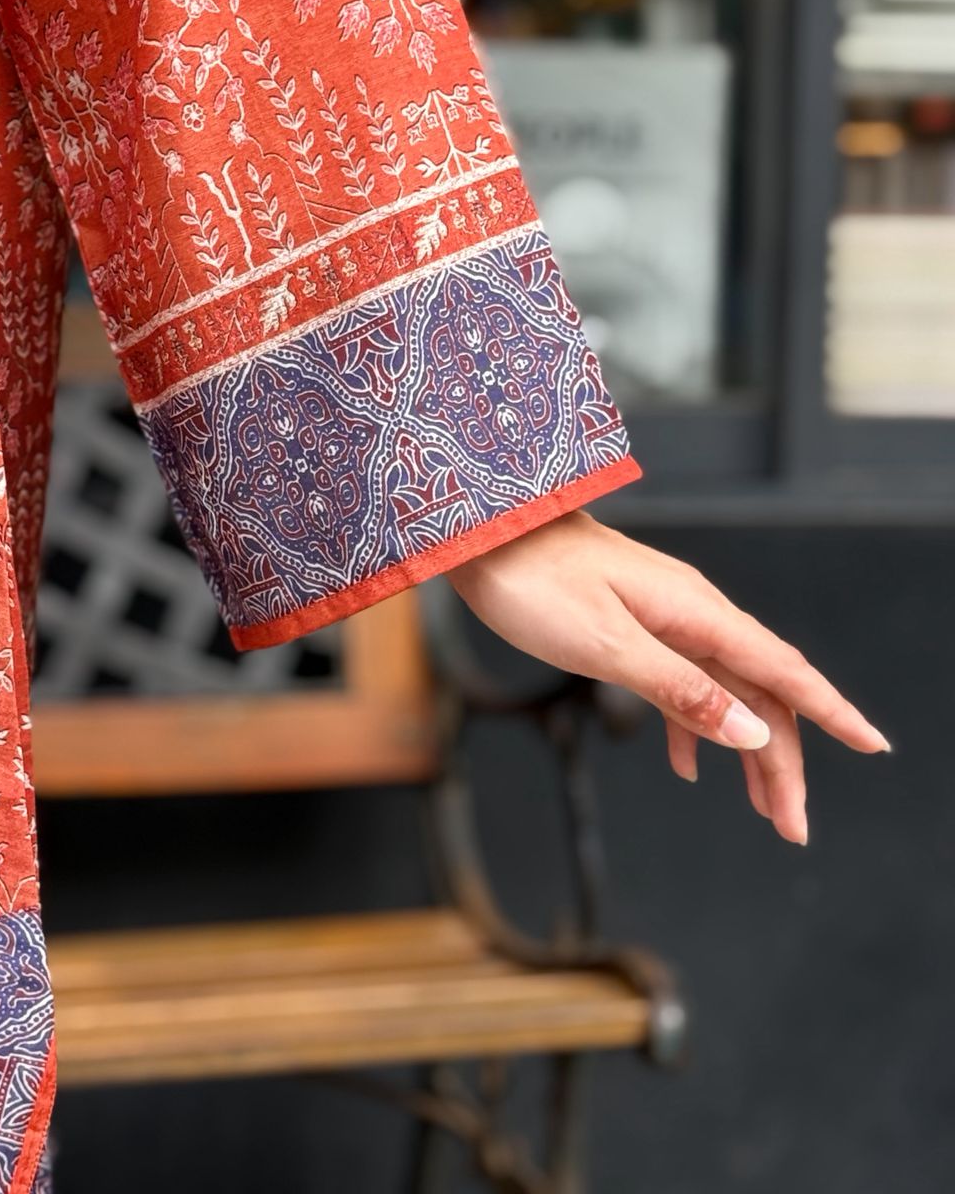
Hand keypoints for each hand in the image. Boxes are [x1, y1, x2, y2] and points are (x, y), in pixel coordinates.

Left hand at [444, 510, 889, 845]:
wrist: (485, 533)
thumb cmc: (535, 583)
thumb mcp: (607, 647)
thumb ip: (681, 690)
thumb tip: (752, 732)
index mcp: (697, 614)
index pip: (783, 672)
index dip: (832, 712)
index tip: (874, 745)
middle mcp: (693, 614)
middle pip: (760, 693)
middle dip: (784, 760)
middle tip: (792, 827)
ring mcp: (665, 618)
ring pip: (724, 691)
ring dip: (746, 750)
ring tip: (762, 810)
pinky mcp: (635, 624)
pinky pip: (683, 681)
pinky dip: (694, 726)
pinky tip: (689, 764)